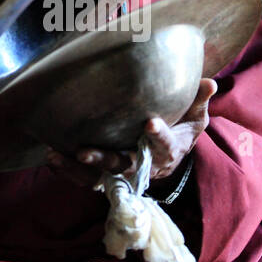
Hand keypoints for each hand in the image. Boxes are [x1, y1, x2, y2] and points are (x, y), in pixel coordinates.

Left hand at [45, 77, 216, 187]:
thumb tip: (209, 83)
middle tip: (84, 150)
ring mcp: (125, 173)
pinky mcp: (109, 176)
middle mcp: (145, 166)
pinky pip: (87, 179)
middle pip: (124, 166)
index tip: (150, 122)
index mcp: (169, 151)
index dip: (159, 136)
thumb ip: (199, 101)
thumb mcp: (196, 117)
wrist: (172, 156)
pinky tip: (51, 157)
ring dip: (78, 168)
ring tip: (56, 155)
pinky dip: (69, 172)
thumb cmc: (182, 128)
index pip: (165, 145)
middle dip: (105, 159)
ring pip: (101, 176)